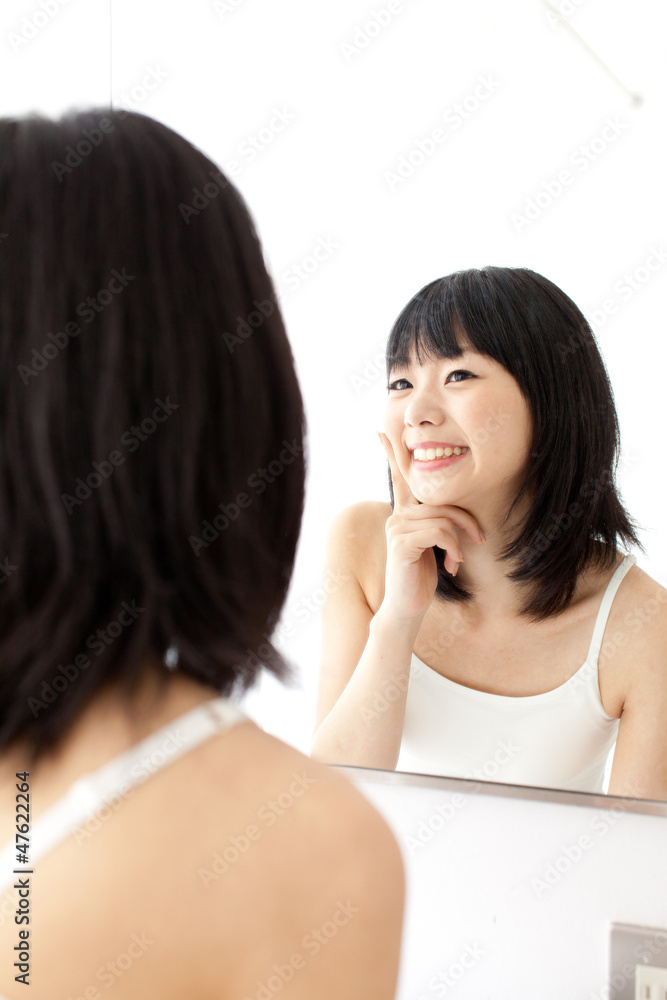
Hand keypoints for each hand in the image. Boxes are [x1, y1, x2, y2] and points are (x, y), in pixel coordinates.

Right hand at [377, 432, 483, 626]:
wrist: (407, 608)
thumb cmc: (421, 577)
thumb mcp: (431, 546)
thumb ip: (436, 525)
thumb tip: (453, 516)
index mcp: (403, 513)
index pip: (398, 478)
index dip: (391, 453)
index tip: (381, 430)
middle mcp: (396, 516)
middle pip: (441, 501)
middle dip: (466, 520)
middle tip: (480, 539)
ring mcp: (396, 528)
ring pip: (443, 517)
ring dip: (461, 539)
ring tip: (460, 560)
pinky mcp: (402, 543)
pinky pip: (440, 532)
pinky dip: (454, 548)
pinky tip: (453, 565)